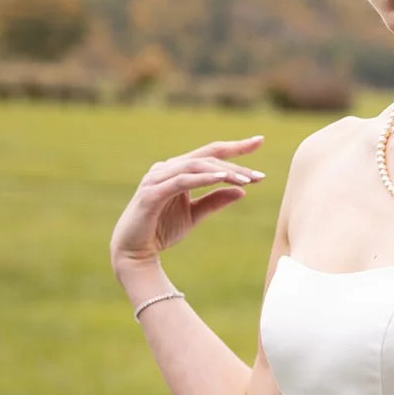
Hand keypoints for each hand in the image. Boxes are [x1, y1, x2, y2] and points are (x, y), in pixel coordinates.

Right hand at [109, 136, 265, 269]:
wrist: (134, 253)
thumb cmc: (161, 231)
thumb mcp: (194, 215)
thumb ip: (215, 201)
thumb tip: (242, 191)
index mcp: (177, 170)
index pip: (210, 153)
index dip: (235, 146)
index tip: (260, 141)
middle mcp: (166, 169)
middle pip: (206, 157)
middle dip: (235, 163)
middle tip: (259, 176)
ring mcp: (157, 178)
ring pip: (195, 165)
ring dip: (222, 171)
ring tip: (246, 180)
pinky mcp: (152, 193)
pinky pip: (181, 181)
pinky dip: (202, 178)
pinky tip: (222, 179)